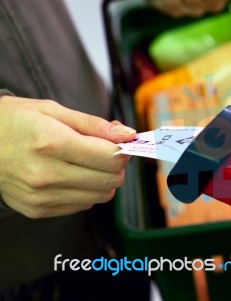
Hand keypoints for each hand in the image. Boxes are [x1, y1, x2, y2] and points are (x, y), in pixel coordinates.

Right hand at [0, 96, 135, 217]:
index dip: (123, 149)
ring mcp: (41, 196)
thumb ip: (92, 124)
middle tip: (107, 150)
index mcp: (51, 143)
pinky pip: (81, 205)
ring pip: (99, 196)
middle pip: (109, 180)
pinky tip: (73, 174)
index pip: (109, 157)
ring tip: (89, 161)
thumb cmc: (13, 121)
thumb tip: (126, 133)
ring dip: (104, 179)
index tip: (122, 141)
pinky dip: (87, 190)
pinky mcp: (37, 209)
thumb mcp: (52, 110)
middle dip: (117, 164)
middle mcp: (46, 175)